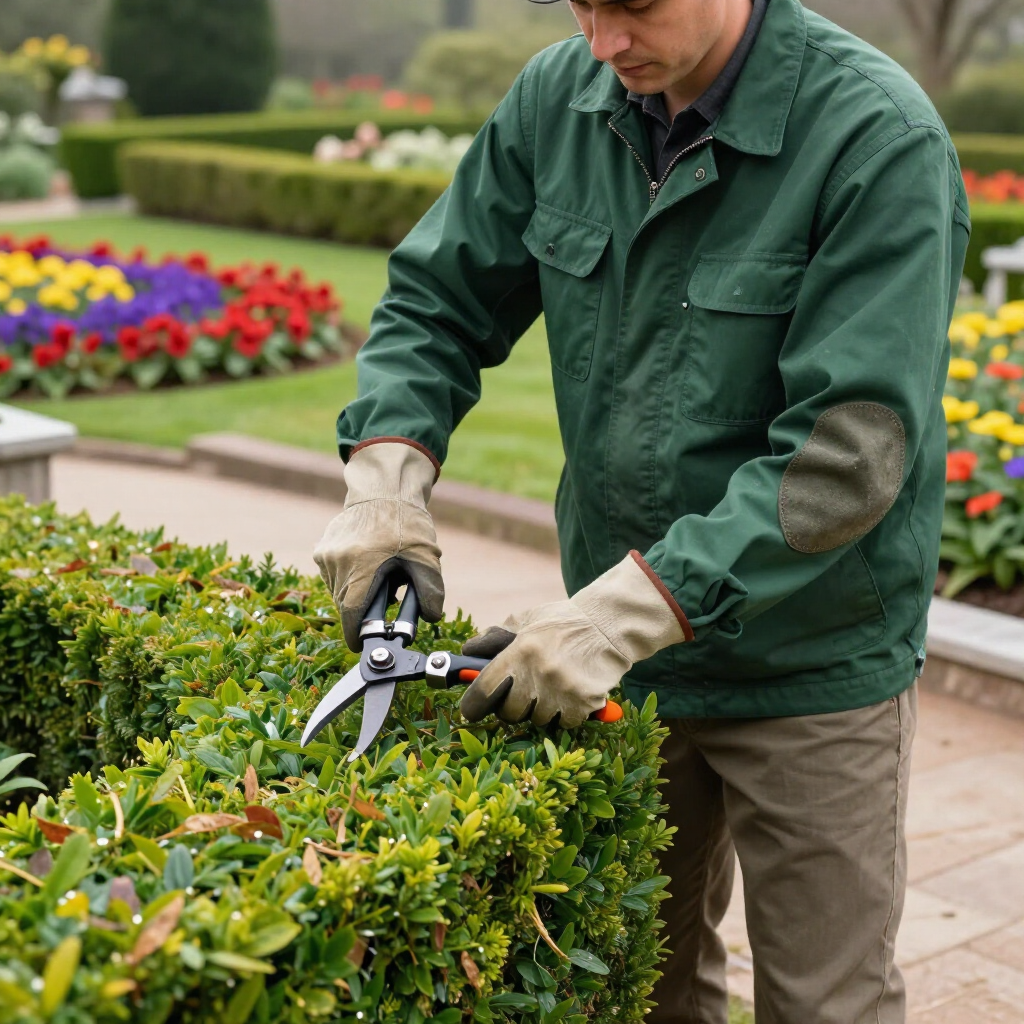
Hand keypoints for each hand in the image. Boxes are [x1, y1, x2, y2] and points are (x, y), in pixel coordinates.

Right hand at [314, 440, 443, 649]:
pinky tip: (369, 564)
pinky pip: (334, 577)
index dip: (356, 634)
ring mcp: (326, 555)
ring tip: (381, 576)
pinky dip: (350, 579)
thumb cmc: (406, 522)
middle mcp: (337, 562)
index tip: (361, 645)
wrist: (384, 489)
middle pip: (346, 605)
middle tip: (388, 598)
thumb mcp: (426, 556)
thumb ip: (431, 590)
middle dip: (365, 611)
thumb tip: (431, 618)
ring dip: (357, 594)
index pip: (352, 614)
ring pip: (339, 592)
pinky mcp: (321, 550)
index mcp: (361, 566)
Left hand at [460, 552, 691, 727]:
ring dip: (540, 709)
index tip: (473, 710)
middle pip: (509, 713)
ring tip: (551, 685)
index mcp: (520, 651)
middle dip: (512, 705)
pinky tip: (570, 692)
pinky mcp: (584, 704)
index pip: (484, 691)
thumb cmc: (562, 622)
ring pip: (537, 720)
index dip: (474, 705)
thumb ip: (495, 638)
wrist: (609, 626)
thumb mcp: (525, 620)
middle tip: (523, 691)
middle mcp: (539, 674)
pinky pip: (563, 723)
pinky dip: (565, 713)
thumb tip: (468, 654)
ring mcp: (563, 691)